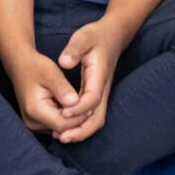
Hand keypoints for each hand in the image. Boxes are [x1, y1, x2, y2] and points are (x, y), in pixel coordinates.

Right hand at [11, 49, 87, 138]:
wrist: (21, 67)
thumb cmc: (36, 67)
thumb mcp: (50, 72)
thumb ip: (62, 88)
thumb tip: (75, 102)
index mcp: (34, 110)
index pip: (63, 124)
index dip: (79, 117)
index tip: (90, 104)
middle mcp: (32, 123)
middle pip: (63, 129)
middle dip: (77, 118)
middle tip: (90, 104)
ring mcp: (34, 125)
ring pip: (61, 129)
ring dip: (73, 119)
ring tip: (80, 102)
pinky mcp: (38, 124)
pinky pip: (57, 125)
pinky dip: (67, 117)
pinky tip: (71, 105)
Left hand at [55, 20, 128, 142]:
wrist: (113, 35)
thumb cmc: (96, 36)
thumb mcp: (83, 36)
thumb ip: (74, 49)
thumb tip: (64, 62)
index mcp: (100, 76)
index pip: (93, 98)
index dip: (79, 109)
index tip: (63, 113)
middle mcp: (104, 89)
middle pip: (98, 117)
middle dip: (81, 130)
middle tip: (61, 137)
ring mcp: (102, 93)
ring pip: (96, 119)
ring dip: (81, 131)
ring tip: (61, 138)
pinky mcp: (98, 95)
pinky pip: (93, 115)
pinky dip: (81, 125)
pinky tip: (65, 128)